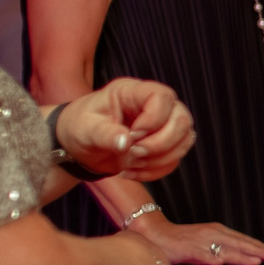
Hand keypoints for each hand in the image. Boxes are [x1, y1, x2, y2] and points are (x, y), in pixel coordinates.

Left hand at [57, 78, 194, 182]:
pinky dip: (155, 170)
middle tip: (134, 152)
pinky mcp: (164, 145)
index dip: (154, 119)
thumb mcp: (86, 129)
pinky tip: (131, 171)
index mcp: (133, 92)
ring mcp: (163, 125)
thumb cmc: (80, 128)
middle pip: (182, 119)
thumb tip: (125, 143)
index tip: (132, 135)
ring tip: (131, 163)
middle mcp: (154, 105)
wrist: (79, 146)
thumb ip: (105, 134)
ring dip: (160, 158)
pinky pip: (174, 160)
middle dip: (161, 143)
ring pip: (185, 140)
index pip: (162, 96)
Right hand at [130, 212, 263, 264]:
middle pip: (238, 243)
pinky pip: (200, 254)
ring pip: (223, 249)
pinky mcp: (186, 248)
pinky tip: (219, 262)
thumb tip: (246, 260)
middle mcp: (212, 234)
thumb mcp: (209, 247)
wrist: (155, 235)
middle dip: (257, 250)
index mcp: (218, 232)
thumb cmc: (183, 243)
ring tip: (257, 261)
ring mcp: (200, 241)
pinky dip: (210, 258)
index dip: (258, 247)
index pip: (243, 240)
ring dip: (241, 255)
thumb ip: (227, 253)